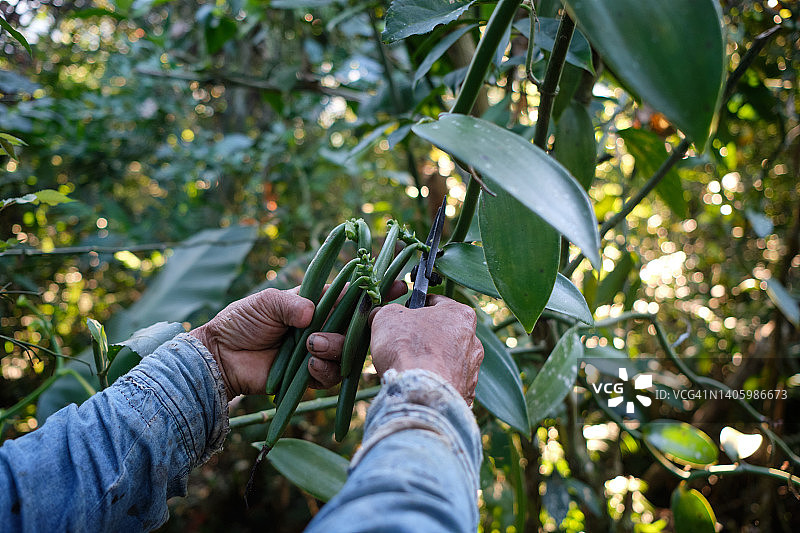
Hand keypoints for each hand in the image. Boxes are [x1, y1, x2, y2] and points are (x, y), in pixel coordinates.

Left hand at [190, 281, 407, 399]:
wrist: (222, 357)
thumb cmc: (243, 321)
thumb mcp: (266, 302)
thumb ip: (290, 304)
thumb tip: (312, 312)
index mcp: (319, 303)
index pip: (353, 295)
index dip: (375, 291)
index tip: (398, 286)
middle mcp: (325, 327)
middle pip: (358, 327)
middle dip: (361, 327)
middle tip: (355, 325)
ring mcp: (321, 352)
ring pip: (348, 353)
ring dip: (335, 350)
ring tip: (312, 346)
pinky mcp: (314, 376)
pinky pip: (333, 376)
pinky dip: (324, 371)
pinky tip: (309, 367)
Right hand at [369, 295, 483, 404]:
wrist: (419, 393)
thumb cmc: (407, 349)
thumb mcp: (387, 316)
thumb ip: (387, 311)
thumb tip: (381, 314)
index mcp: (460, 314)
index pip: (437, 302)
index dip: (416, 307)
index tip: (403, 316)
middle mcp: (473, 340)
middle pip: (444, 332)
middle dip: (425, 337)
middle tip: (403, 344)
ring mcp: (472, 369)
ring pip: (447, 359)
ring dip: (431, 361)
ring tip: (409, 368)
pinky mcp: (467, 392)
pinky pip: (448, 383)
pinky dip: (435, 382)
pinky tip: (419, 385)